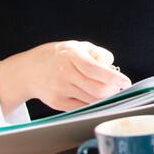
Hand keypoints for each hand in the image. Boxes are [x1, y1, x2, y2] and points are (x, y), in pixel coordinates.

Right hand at [0, 40, 130, 112]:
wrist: (28, 71)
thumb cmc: (58, 56)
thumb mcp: (78, 46)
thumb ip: (98, 54)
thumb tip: (112, 68)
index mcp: (71, 55)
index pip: (96, 70)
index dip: (114, 77)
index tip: (125, 82)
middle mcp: (64, 73)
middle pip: (97, 89)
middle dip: (113, 90)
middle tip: (118, 87)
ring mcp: (60, 89)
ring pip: (92, 100)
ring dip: (105, 98)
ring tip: (107, 91)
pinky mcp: (57, 103)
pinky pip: (82, 107)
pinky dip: (93, 104)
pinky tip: (93, 97)